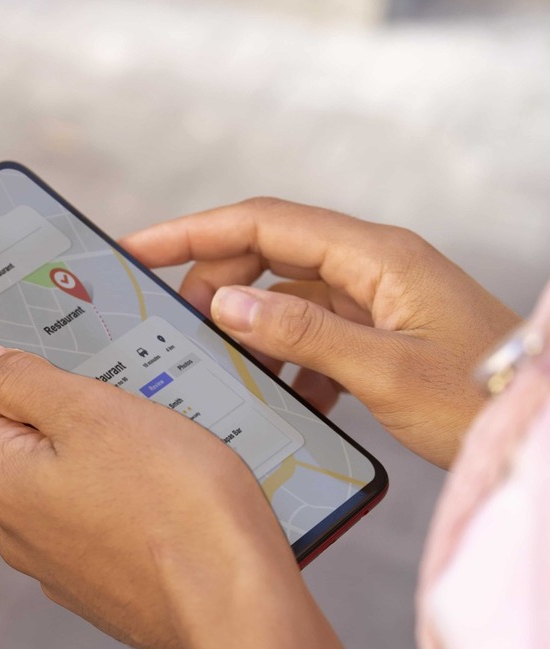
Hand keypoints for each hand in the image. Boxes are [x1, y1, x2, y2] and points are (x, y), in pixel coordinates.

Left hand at [0, 345, 296, 648]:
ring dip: (85, 443)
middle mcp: (13, 527)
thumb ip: (27, 382)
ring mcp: (56, 562)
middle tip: (91, 363)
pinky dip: (112, 487)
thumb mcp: (95, 413)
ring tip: (140, 419)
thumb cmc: (176, 504)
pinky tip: (158, 476)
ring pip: (55, 476)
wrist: (240, 609)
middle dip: (41, 396)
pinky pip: (91, 514)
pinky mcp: (99, 585)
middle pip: (6, 437)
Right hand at [123, 198, 519, 467]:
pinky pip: (316, 328)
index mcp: (376, 256)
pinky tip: (289, 395)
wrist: (540, 426)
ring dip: (253, 323)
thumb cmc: (482, 400)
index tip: (139, 248)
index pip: (263, 222)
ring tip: (232, 364)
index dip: (193, 231)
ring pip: (289, 291)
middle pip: (269, 249)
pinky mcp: (385, 330)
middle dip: (217, 279)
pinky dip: (289, 355)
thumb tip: (227, 304)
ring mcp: (381, 296)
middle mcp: (375, 265)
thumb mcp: (384, 371)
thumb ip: (300, 333)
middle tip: (181, 322)